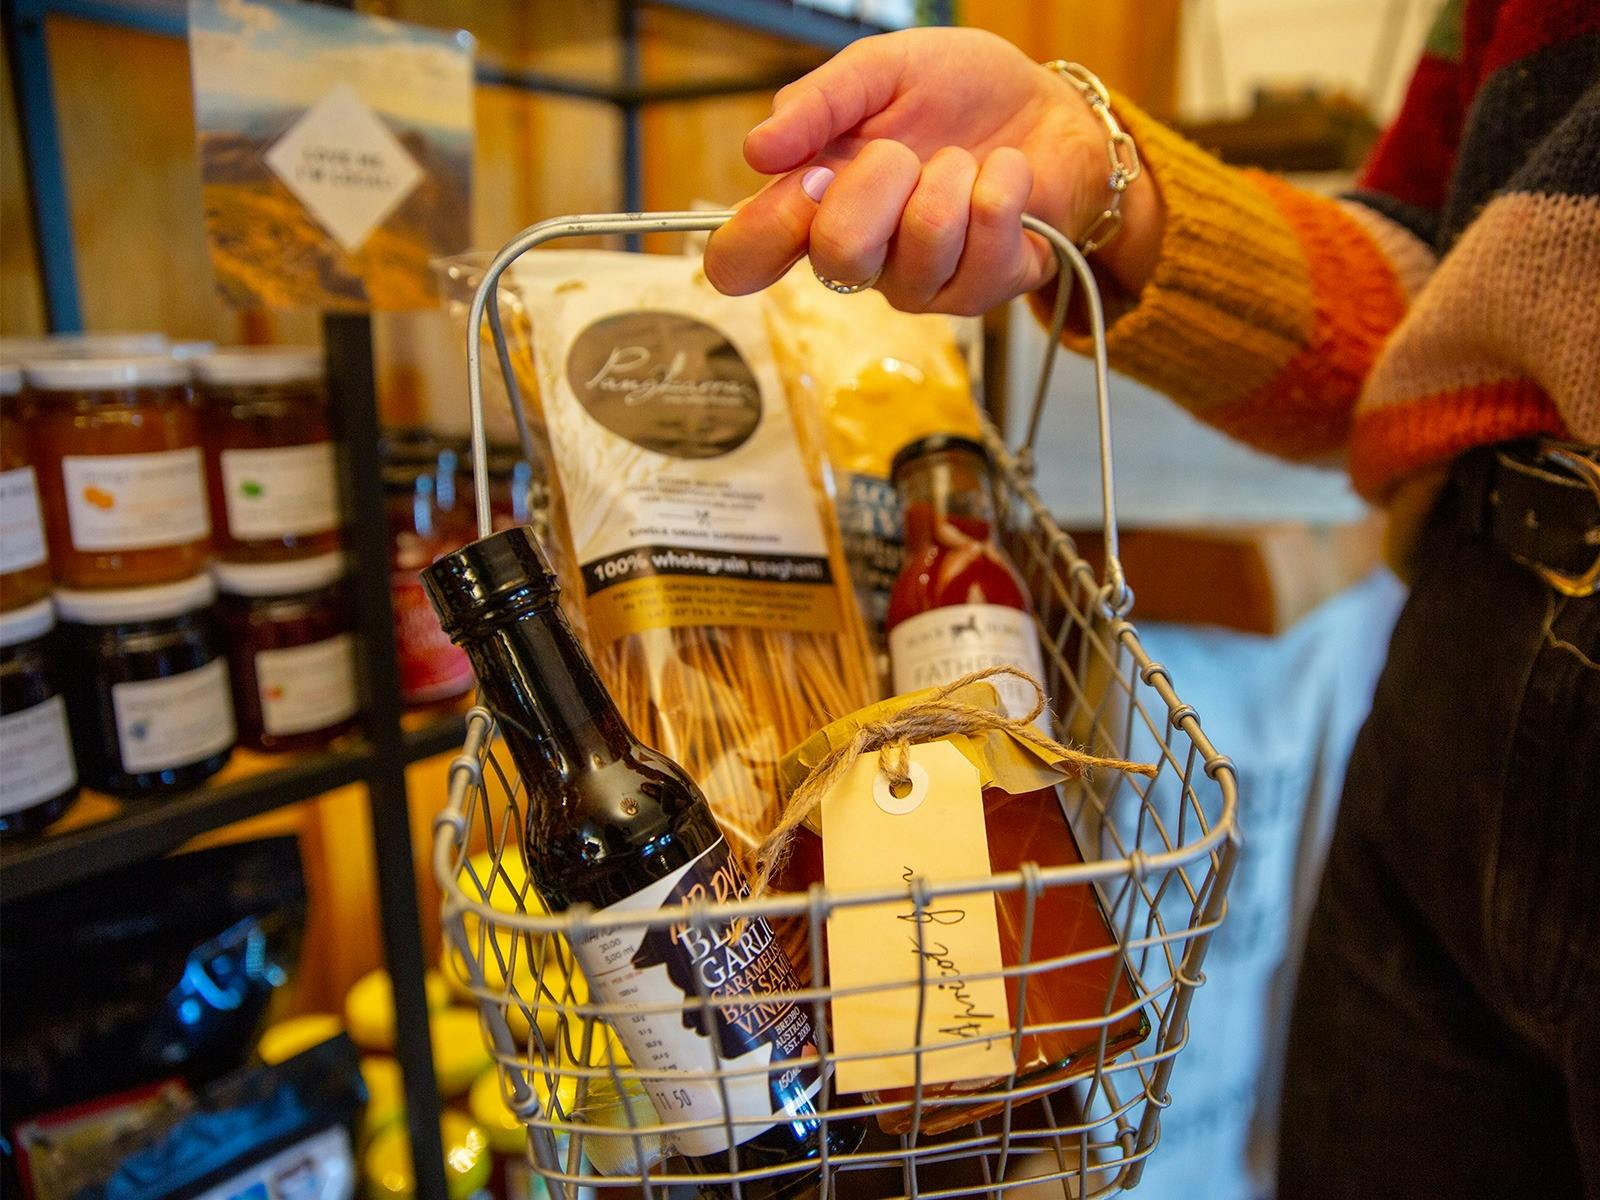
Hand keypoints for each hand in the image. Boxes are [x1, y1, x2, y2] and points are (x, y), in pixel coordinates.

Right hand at [703, 28, 1162, 314]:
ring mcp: (919, 284)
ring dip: (950, 178)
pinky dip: (1001, 186)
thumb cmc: (957, 93)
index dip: (758, 233)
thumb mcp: (881, 70)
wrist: (1047, 107)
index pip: (740, 262)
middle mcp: (859, 258)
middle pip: (836, 255)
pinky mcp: (982, 291)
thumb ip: (818, 103)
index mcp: (813, 208)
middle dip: (880, 178)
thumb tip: (757, 149)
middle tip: (905, 152)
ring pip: (918, 247)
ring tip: (964, 160)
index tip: (808, 180)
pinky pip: (983, 246)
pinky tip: (1003, 176)